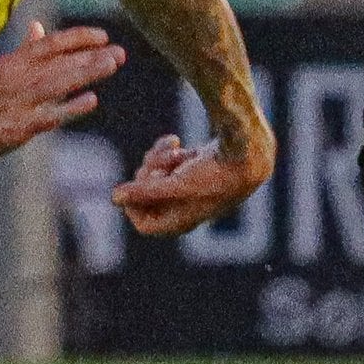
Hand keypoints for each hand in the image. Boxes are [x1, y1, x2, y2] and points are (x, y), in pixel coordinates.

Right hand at [0, 21, 124, 165]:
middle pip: (60, 62)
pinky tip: (91, 99)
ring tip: (111, 65)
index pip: (50, 43)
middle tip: (120, 53)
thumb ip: (22, 52)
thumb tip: (39, 28)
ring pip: (59, 83)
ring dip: (87, 73)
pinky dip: (72, 107)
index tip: (102, 36)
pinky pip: (50, 115)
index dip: (78, 37)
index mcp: (11, 62)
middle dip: (92, 56)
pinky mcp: (18, 128)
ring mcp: (18, 104)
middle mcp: (16, 79)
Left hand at [111, 130, 273, 238]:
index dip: (133, 205)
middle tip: (154, 159)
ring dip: (158, 160)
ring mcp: (192, 188)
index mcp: (182, 220)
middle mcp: (186, 208)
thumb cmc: (216, 174)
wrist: (250, 153)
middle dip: (147, 174)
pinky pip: (173, 164)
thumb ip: (145, 191)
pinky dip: (170, 152)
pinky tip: (175, 139)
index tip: (134, 185)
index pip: (144, 224)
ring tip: (171, 147)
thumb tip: (113, 198)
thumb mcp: (177, 184)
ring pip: (159, 176)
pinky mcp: (198, 169)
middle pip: (148, 197)